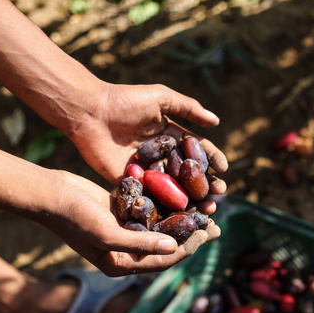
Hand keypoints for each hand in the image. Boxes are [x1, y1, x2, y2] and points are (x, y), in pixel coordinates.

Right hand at [43, 170, 219, 275]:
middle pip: (168, 244)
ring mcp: (124, 231)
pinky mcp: (122, 212)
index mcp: (122, 265)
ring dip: (184, 217)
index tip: (210, 233)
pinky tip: (186, 192)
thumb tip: (175, 248)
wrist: (49, 193)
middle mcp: (125, 251)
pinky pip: (151, 210)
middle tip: (217, 223)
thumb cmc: (74, 218)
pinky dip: (168, 203)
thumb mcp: (108, 234)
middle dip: (193, 234)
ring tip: (207, 207)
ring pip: (163, 226)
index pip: (165, 260)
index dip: (190, 247)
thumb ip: (141, 243)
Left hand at [69, 82, 226, 212]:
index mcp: (171, 136)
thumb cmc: (125, 101)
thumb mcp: (160, 97)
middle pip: (189, 174)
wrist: (90, 113)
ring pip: (175, 189)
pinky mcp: (132, 182)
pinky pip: (152, 196)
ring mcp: (148, 171)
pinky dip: (167, 207)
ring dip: (192, 200)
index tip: (224, 170)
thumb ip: (187, 108)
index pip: (197, 150)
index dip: (212, 159)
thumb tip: (216, 122)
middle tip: (220, 194)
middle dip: (207, 184)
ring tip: (208, 208)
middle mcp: (162, 155)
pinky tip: (182, 215)